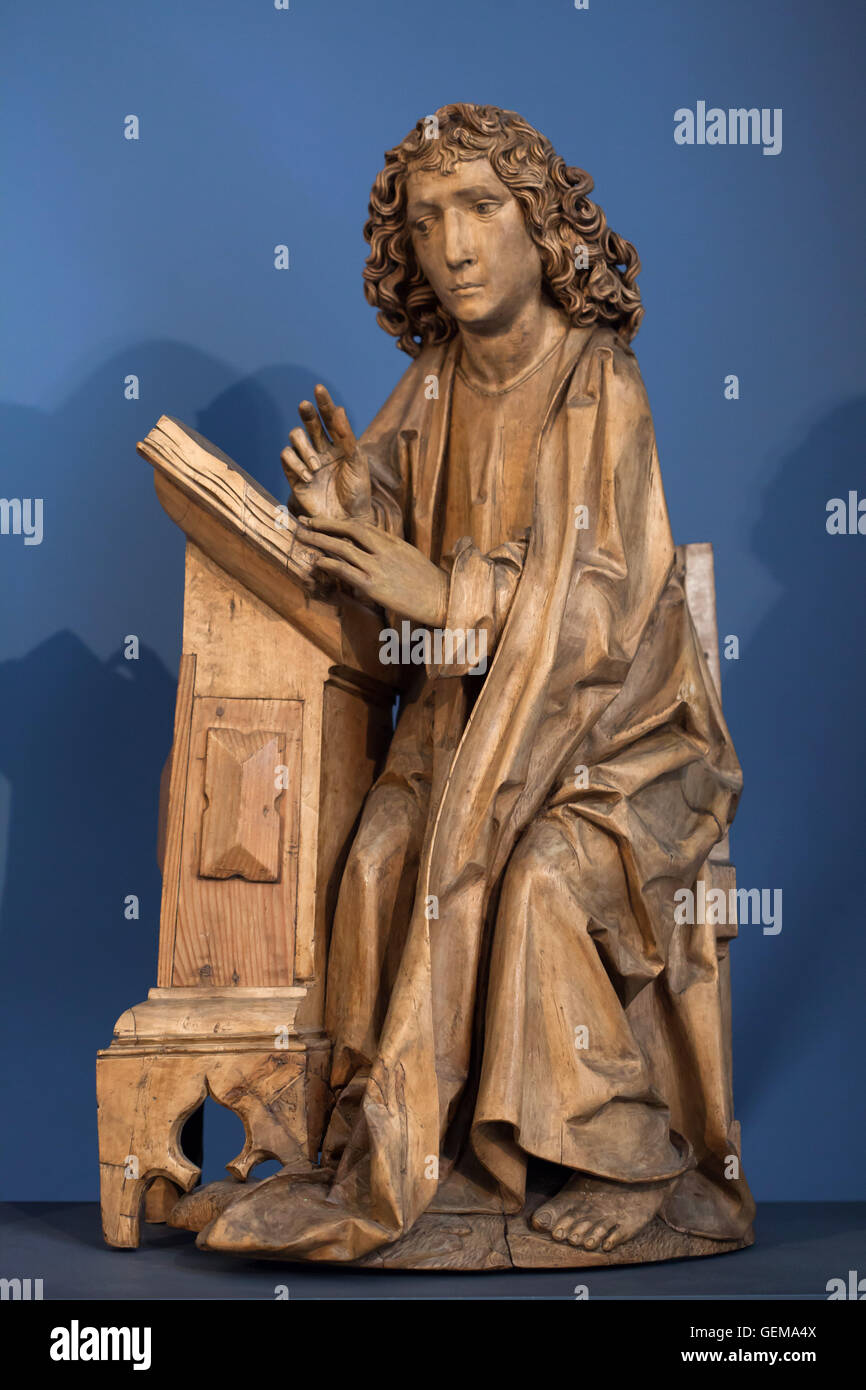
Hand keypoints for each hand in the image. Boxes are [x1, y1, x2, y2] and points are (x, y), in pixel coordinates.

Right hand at [281, 385, 372, 521]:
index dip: (324, 403)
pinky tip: (308, 476)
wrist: (346, 521)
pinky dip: (295, 463)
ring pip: (295, 438)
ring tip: (317, 466)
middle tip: (305, 406)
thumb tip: (339, 409)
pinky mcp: (294, 475)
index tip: (319, 388)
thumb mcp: (357, 463)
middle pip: (309, 423)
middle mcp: (321, 450)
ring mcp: (307, 462)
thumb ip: (348, 438)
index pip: (331, 419)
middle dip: (307, 413)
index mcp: (340, 445)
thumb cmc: (357, 493)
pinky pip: (286, 456)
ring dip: (305, 448)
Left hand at [295, 516, 447, 627]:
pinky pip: (346, 571)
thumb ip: (389, 549)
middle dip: (323, 525)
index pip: (360, 526)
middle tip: (303, 521)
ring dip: (319, 541)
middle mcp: (384, 550)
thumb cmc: (427, 582)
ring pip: (343, 548)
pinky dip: (329, 564)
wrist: (442, 599)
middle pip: (349, 530)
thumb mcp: (409, 556)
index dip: (337, 522)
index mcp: (393, 542)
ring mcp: (378, 567)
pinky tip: (317, 561)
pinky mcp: (374, 586)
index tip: (320, 520)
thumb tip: (372, 547)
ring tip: (302, 537)